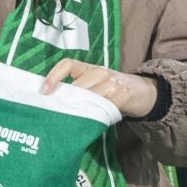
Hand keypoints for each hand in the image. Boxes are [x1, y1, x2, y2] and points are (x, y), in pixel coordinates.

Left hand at [40, 58, 159, 117]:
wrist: (143, 92)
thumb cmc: (113, 89)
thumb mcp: (95, 85)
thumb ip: (80, 91)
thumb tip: (54, 104)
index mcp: (89, 68)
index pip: (67, 64)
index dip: (54, 75)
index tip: (44, 91)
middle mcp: (99, 72)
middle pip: (77, 85)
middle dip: (66, 101)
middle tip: (57, 114)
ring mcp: (111, 82)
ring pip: (89, 97)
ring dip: (80, 110)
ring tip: (73, 121)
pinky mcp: (122, 94)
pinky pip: (104, 106)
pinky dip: (96, 115)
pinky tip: (92, 122)